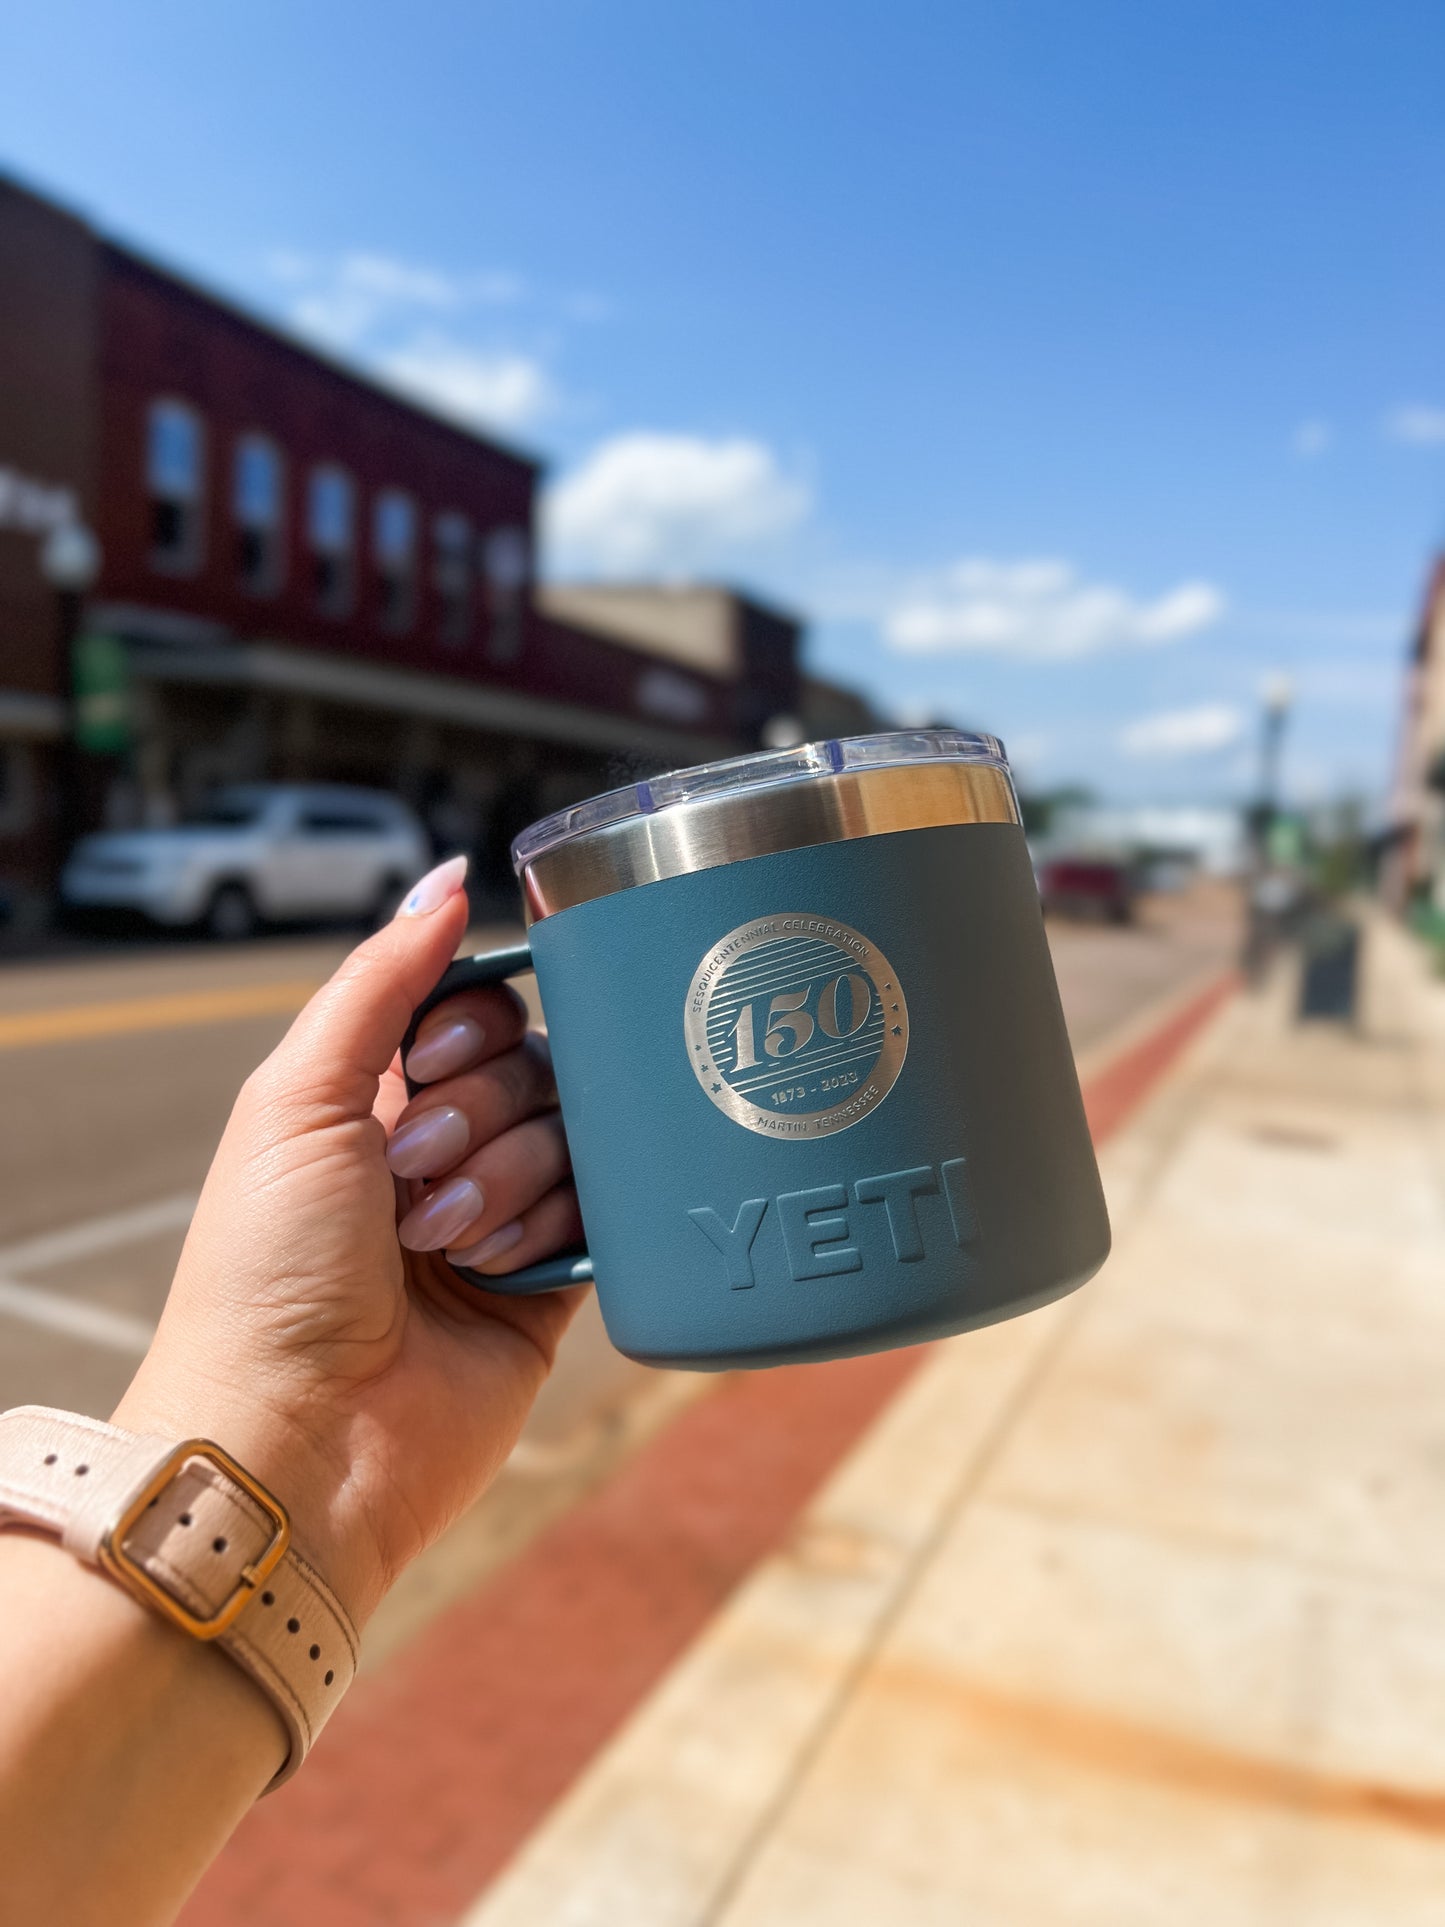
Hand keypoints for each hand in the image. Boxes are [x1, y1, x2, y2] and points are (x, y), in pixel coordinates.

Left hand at [113, 857, 584, 1626]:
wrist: (299, 1438)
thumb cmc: (268, 1269)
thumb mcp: (299, 1097)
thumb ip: (380, 979)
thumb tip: (452, 877)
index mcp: (378, 1095)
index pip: (481, 1008)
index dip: (473, 1026)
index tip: (429, 1068)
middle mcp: (448, 1148)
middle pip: (539, 1065)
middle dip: (480, 1119)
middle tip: (411, 1179)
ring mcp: (504, 1216)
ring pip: (576, 1137)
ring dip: (505, 1184)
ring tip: (438, 1250)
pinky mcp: (553, 1285)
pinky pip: (606, 1213)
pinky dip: (553, 1230)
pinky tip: (496, 1274)